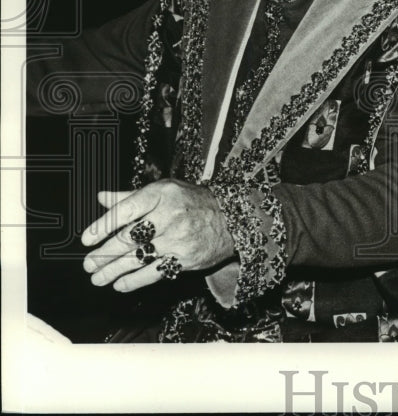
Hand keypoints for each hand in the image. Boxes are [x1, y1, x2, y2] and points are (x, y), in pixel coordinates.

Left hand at [80, 179, 235, 292]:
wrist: (232, 219)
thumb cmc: (194, 202)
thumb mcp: (165, 190)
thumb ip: (131, 196)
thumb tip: (102, 198)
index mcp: (163, 194)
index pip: (127, 210)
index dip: (104, 225)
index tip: (87, 239)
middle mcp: (171, 216)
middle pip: (130, 238)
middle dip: (105, 253)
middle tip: (88, 263)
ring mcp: (179, 239)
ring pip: (139, 258)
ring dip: (114, 271)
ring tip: (97, 277)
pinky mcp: (186, 259)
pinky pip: (154, 273)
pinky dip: (134, 281)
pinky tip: (119, 285)